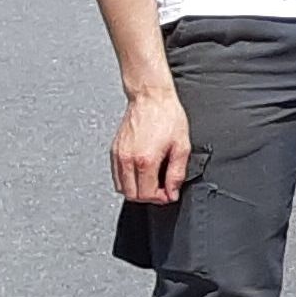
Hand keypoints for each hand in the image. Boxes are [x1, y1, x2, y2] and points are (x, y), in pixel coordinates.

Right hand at [112, 88, 190, 204]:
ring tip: (153, 181)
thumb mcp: (182, 146)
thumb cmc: (167, 117)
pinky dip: (128, 180)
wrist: (151, 98)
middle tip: (162, 190)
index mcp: (145, 160)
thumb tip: (172, 191)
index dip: (160, 198)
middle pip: (131, 195)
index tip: (169, 194)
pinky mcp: (113, 150)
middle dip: (148, 197)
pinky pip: (117, 175)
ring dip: (137, 190)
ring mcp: (118, 155)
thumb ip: (177, 173)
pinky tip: (142, 173)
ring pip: (121, 187)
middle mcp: (127, 159)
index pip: (147, 194)